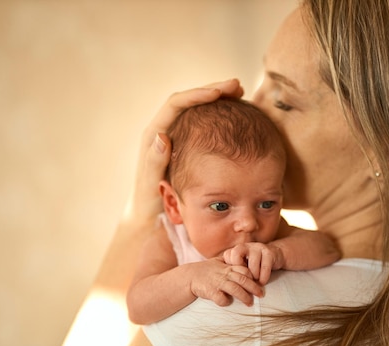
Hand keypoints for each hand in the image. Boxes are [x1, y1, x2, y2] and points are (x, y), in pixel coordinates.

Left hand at [125, 79, 243, 223]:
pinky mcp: (187, 145)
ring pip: (198, 109)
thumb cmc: (149, 203)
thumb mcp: (150, 185)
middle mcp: (165, 130)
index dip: (197, 94)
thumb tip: (162, 136)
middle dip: (213, 90)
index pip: (176, 104)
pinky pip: (204, 123)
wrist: (149, 216)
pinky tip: (237, 115)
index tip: (219, 93)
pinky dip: (220, 115)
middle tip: (237, 86)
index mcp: (154, 134)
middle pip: (189, 100)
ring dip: (218, 99)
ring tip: (240, 94)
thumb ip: (154, 162)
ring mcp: (177, 136)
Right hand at [188, 258, 262, 306]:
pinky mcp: (211, 292)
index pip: (245, 270)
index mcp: (227, 267)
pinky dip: (226, 302)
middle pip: (243, 280)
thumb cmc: (206, 270)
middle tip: (261, 295)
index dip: (253, 277)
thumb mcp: (219, 263)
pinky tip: (228, 303)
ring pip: (236, 289)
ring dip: (245, 297)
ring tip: (250, 303)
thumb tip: (245, 266)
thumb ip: (231, 263)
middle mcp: (224, 274)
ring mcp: (218, 283)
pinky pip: (221, 299)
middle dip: (254, 288)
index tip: (259, 284)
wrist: (190, 277)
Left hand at [222, 242, 283, 284]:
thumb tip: (226, 283)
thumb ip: (233, 270)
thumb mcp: (243, 264)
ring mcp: (257, 247)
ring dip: (254, 278)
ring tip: (255, 282)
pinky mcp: (269, 252)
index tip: (236, 277)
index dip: (231, 269)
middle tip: (246, 282)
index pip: (227, 257)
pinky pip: (265, 267)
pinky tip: (262, 282)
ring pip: (252, 266)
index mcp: (236, 249)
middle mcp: (246, 246)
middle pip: (237, 257)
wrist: (275, 254)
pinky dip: (263, 278)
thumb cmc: (254, 263)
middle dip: (242, 273)